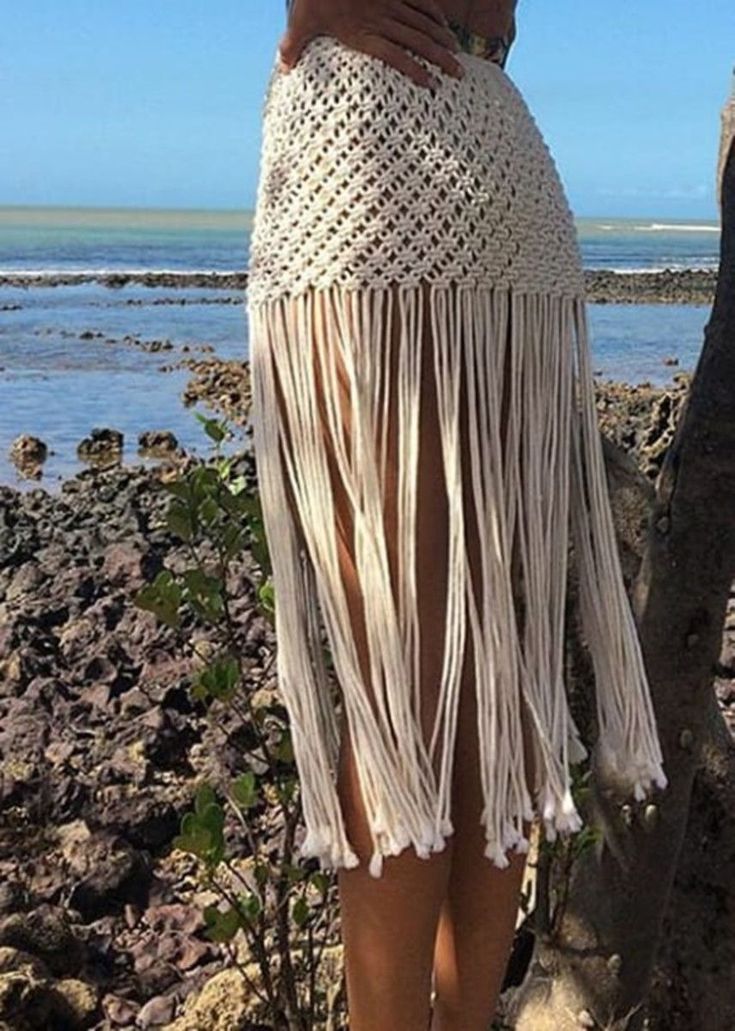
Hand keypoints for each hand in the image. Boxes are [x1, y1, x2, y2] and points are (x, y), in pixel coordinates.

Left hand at [277, 0, 464, 88]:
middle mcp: (379, 19)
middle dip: (439, 58)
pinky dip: (432, 11)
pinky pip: (417, 0)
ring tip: (457, 54)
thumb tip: (284, 67)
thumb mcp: (299, 19)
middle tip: (458, 73)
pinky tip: (444, 24)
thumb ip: (293, 45)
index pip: (394, 56)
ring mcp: (387, 2)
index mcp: (361, 33)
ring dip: (441, 38)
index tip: (431, 86)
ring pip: (421, 22)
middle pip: (416, 41)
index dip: (415, 71)